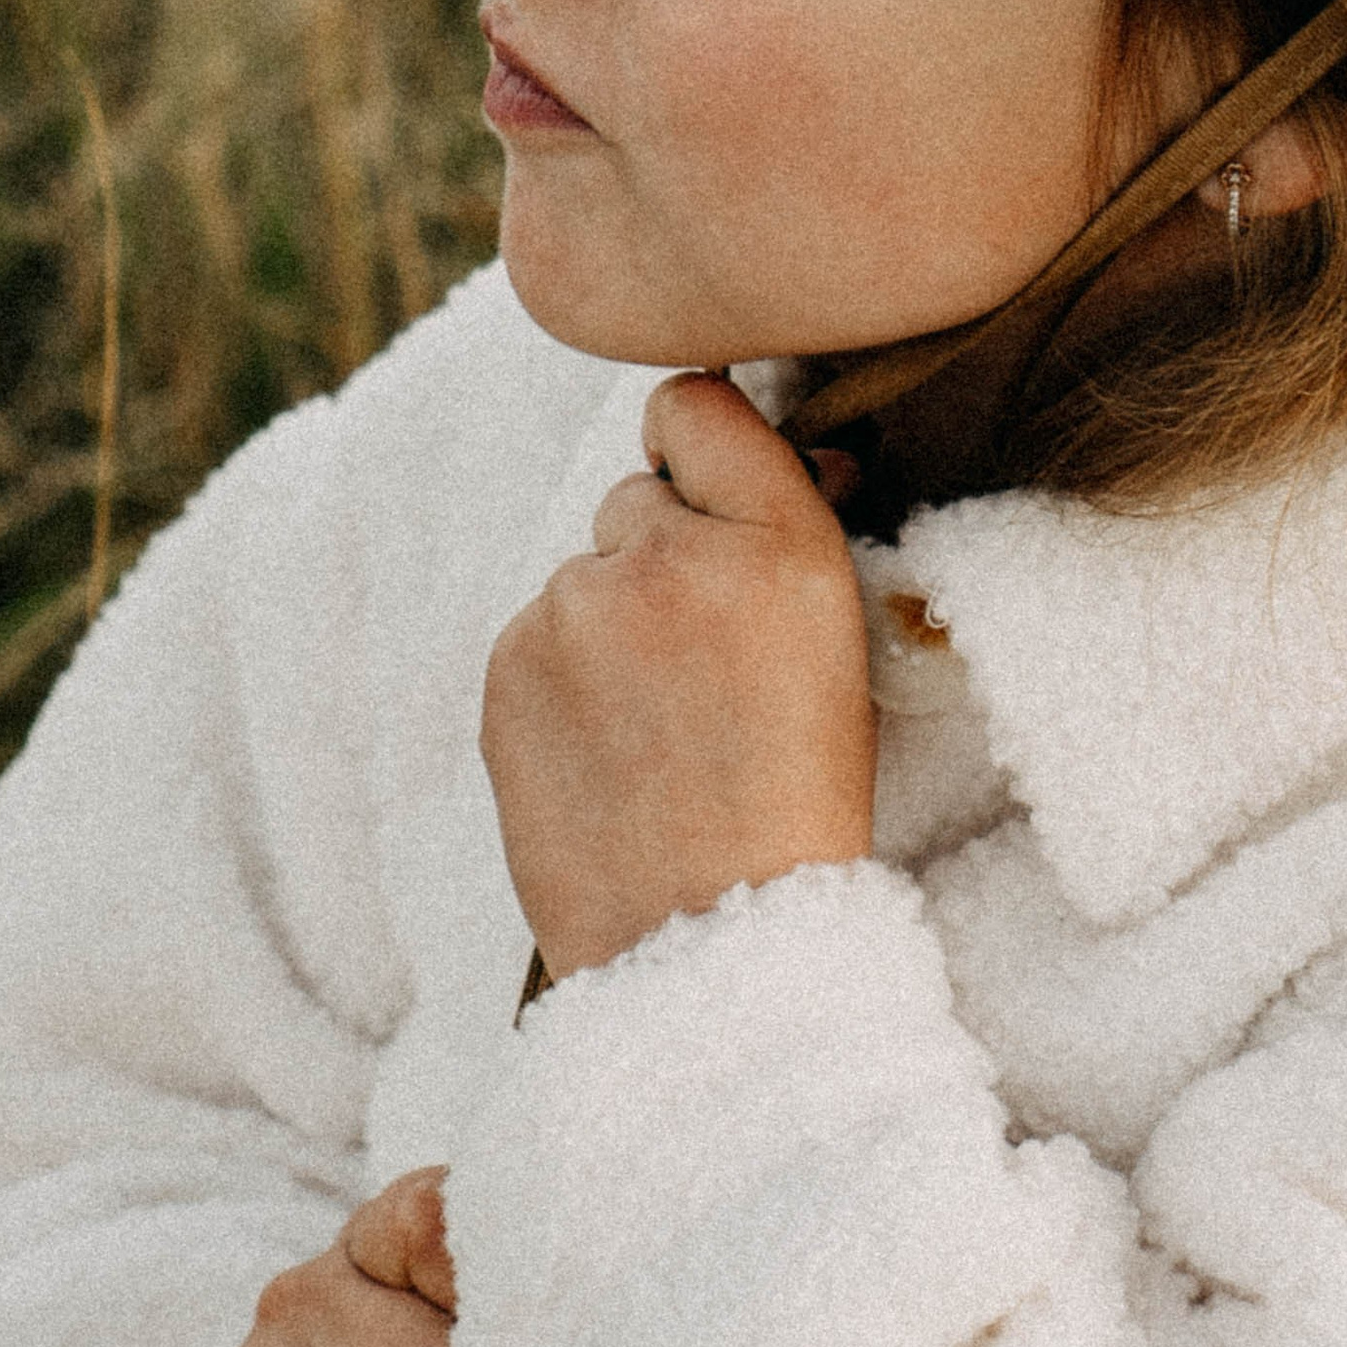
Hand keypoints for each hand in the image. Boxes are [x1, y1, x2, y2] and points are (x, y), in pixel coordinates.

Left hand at [481, 372, 876, 980]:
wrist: (716, 942)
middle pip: (635, 497)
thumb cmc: (800, 799)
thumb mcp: (841, 642)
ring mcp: (572, 608)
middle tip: (707, 664)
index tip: (711, 494)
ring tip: (660, 729)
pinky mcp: (504, 667)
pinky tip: (610, 754)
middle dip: (663, 555)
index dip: (701, 445)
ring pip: (584, 575)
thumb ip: (788, 524)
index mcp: (778, 541)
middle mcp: (666, 553)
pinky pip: (535, 638)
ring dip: (611, 623)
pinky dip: (563, 681)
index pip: (696, 404)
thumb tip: (772, 447)